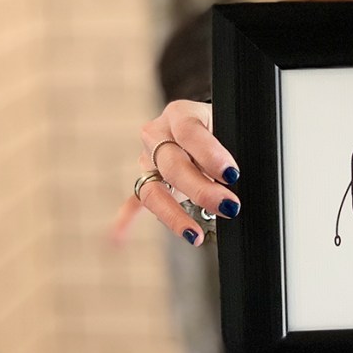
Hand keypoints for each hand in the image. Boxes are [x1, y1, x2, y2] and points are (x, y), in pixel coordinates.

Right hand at [111, 100, 239, 245]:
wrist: (204, 124)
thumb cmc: (218, 124)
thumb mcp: (226, 125)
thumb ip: (230, 145)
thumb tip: (234, 176)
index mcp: (180, 115)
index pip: (190, 132)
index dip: (210, 154)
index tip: (232, 174)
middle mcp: (158, 136)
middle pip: (172, 165)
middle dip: (202, 189)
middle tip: (229, 206)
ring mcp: (148, 160)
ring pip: (153, 189)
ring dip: (173, 214)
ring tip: (194, 234)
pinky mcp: (147, 180)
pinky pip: (137, 200)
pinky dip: (128, 219)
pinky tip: (118, 237)